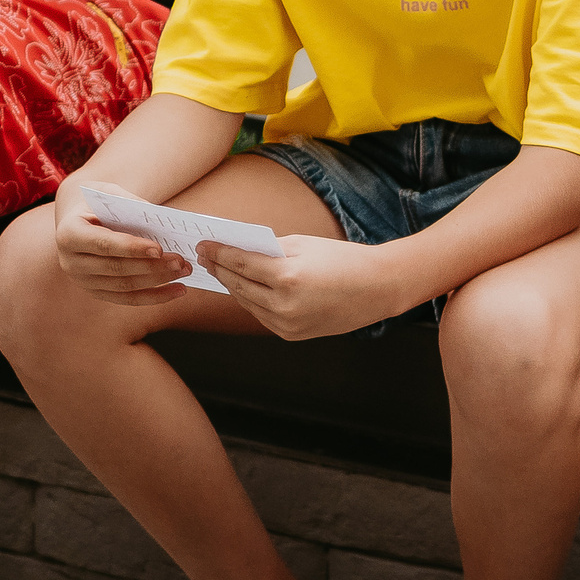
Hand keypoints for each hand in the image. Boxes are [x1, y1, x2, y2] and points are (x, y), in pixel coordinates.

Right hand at [52, 183, 191, 304]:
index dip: (131, 248)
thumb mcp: (109, 193)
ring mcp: (82, 281)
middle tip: (181, 260)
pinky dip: (155, 296)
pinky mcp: (95, 292)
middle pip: (116, 269)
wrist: (77, 217)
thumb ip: (131, 205)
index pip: (103, 244)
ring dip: (158, 281)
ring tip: (184, 271)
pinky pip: (127, 299)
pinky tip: (177, 290)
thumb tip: (163, 223)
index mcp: (68, 234)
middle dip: (152, 266)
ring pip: (124, 287)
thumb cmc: (96, 202)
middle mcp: (70, 262)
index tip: (159, 248)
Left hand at [200, 235, 401, 340]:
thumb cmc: (342, 260)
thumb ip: (269, 249)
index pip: (241, 263)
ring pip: (246, 303)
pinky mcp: (291, 335)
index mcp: (287, 277)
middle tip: (205, 256)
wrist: (376, 289)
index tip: (204, 245)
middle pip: (238, 284)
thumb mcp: (304, 245)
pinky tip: (243, 287)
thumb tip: (239, 248)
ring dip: (231, 286)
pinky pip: (262, 315)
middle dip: (219, 268)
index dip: (219, 253)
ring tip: (220, 270)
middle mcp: (283, 305)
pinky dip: (250, 301)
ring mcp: (287, 324)